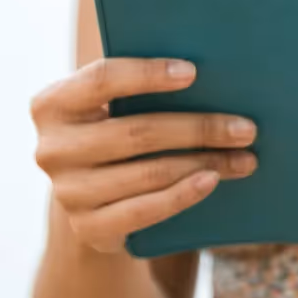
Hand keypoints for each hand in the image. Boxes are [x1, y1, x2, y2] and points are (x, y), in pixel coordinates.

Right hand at [30, 58, 256, 253]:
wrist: (93, 196)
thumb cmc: (116, 132)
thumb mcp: (111, 106)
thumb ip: (137, 87)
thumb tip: (209, 69)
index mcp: (52, 104)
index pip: (101, 80)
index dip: (147, 74)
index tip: (193, 72)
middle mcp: (51, 149)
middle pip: (137, 132)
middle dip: (199, 129)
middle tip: (246, 128)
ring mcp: (67, 193)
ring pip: (149, 172)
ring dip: (205, 163)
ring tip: (245, 157)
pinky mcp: (88, 228)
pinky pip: (146, 210)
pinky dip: (184, 194)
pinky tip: (213, 180)